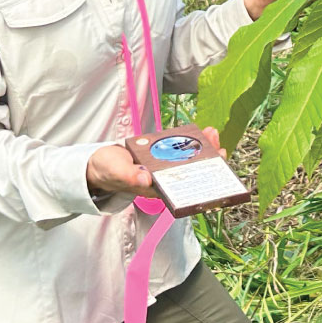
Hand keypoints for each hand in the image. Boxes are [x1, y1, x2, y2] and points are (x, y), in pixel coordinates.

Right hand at [85, 127, 229, 201]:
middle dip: (208, 163)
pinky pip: (180, 150)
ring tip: (213, 133)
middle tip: (220, 150)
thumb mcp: (117, 172)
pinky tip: (202, 132)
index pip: (183, 189)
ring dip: (203, 149)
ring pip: (189, 161)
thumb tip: (145, 180)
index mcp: (156, 189)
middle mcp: (163, 181)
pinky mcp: (162, 157)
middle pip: (191, 174)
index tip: (214, 173)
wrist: (101, 163)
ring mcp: (164, 168)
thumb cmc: (108, 171)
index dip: (201, 182)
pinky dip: (191, 141)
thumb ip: (129, 176)